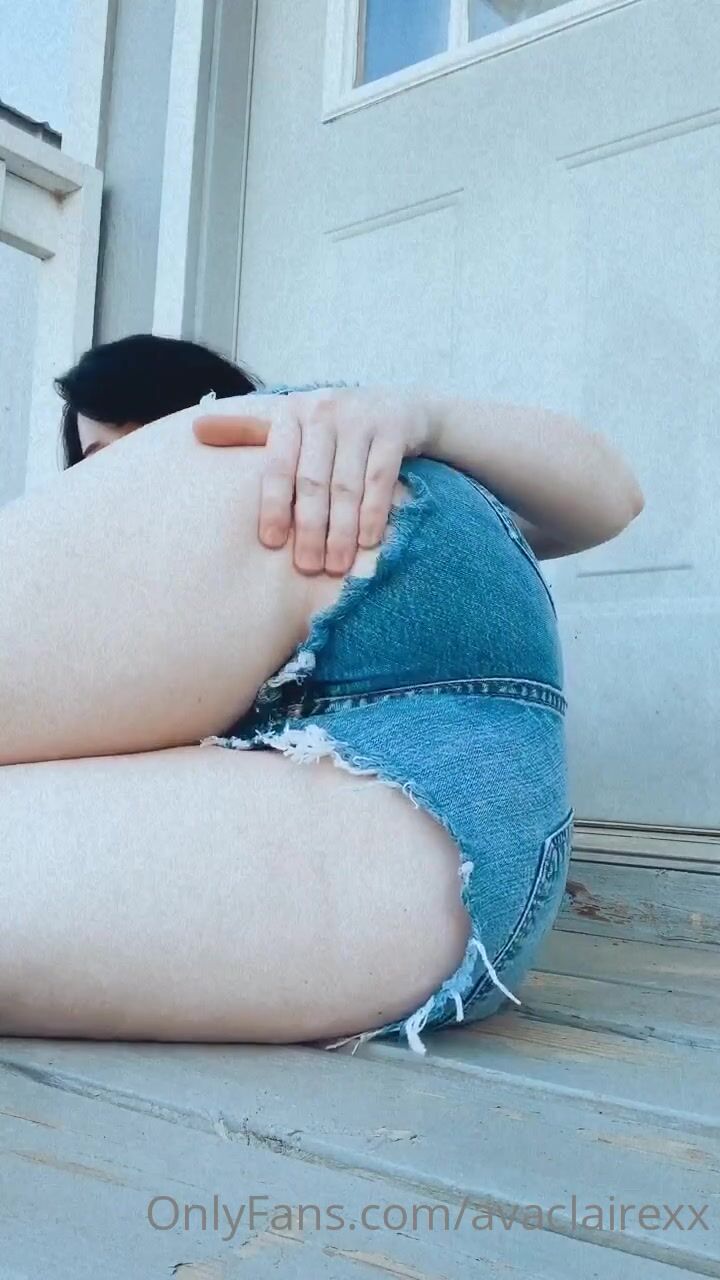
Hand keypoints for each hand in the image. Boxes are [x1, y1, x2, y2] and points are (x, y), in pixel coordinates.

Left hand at [192, 386, 435, 574]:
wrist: (401, 408)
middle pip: (313, 481)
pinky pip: (380, 479)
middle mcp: (323, 410)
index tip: (270, 543)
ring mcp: (361, 418)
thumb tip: (196, 428)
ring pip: (347, 485)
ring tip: (336, 565)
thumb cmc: (336, 427)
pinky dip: (374, 513)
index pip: (277, 465)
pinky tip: (369, 542)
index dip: (273, 506)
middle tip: (307, 567)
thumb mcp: (294, 424)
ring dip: (342, 530)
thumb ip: (250, 431)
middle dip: (309, 528)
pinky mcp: (394, 429)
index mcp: (292, 413)